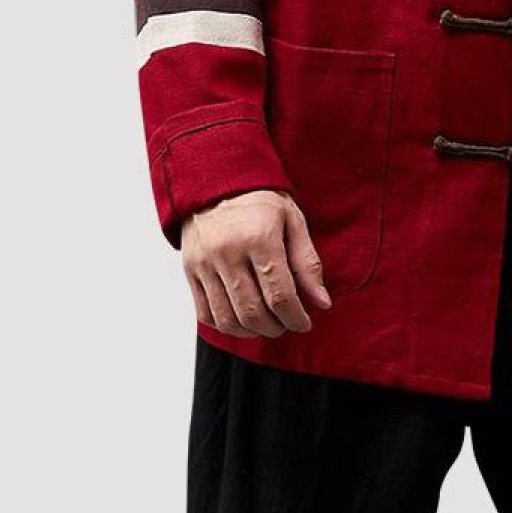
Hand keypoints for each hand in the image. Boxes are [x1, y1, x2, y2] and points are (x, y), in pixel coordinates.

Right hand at [181, 190, 330, 336]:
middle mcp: (228, 252)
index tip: (305, 323)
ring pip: (228, 319)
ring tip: (268, 324)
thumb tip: (322, 303)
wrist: (217, 180)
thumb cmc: (261, 200)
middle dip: (276, 327)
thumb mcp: (293, 221)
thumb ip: (307, 263)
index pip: (280, 295)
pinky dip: (226, 326)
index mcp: (259, 238)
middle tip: (288, 324)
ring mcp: (204, 264)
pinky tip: (243, 320)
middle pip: (253, 312)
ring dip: (252, 331)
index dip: (296, 317)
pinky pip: (205, 314)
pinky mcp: (189, 271)